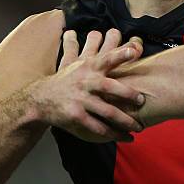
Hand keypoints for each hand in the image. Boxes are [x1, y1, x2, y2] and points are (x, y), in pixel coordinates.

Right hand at [30, 28, 143, 142]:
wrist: (41, 99)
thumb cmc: (69, 79)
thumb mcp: (81, 64)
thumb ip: (102, 56)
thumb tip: (133, 46)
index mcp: (89, 67)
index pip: (106, 58)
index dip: (120, 54)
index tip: (133, 51)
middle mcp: (86, 82)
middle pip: (110, 86)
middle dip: (128, 94)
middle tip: (142, 100)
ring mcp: (81, 100)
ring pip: (107, 111)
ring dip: (125, 121)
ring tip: (138, 127)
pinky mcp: (76, 116)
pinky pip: (98, 127)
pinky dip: (113, 134)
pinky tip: (124, 137)